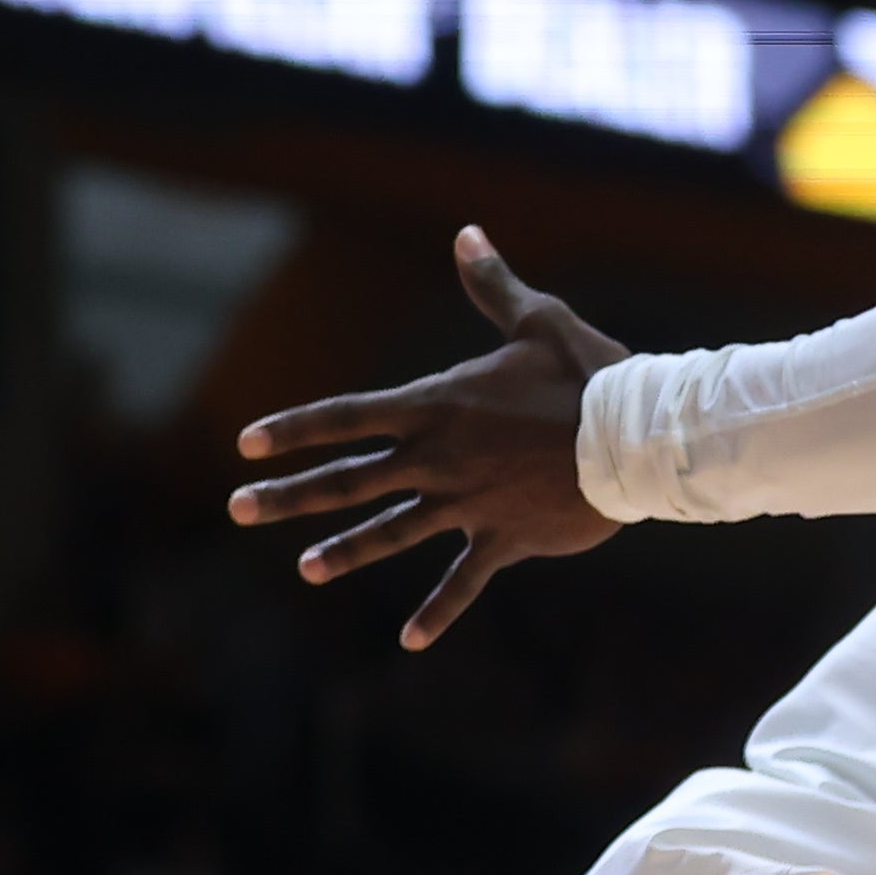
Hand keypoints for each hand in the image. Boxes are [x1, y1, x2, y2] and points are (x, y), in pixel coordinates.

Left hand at [229, 227, 627, 649]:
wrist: (637, 436)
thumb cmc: (589, 371)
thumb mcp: (538, 320)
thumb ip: (492, 285)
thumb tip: (466, 233)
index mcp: (438, 405)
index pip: (348, 416)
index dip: (294, 428)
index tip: (245, 444)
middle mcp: (438, 457)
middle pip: (348, 479)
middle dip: (289, 494)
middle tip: (238, 509)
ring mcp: (465, 502)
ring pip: (390, 532)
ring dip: (343, 552)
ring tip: (305, 568)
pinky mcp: (501, 537)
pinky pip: (461, 580)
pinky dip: (436, 612)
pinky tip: (408, 640)